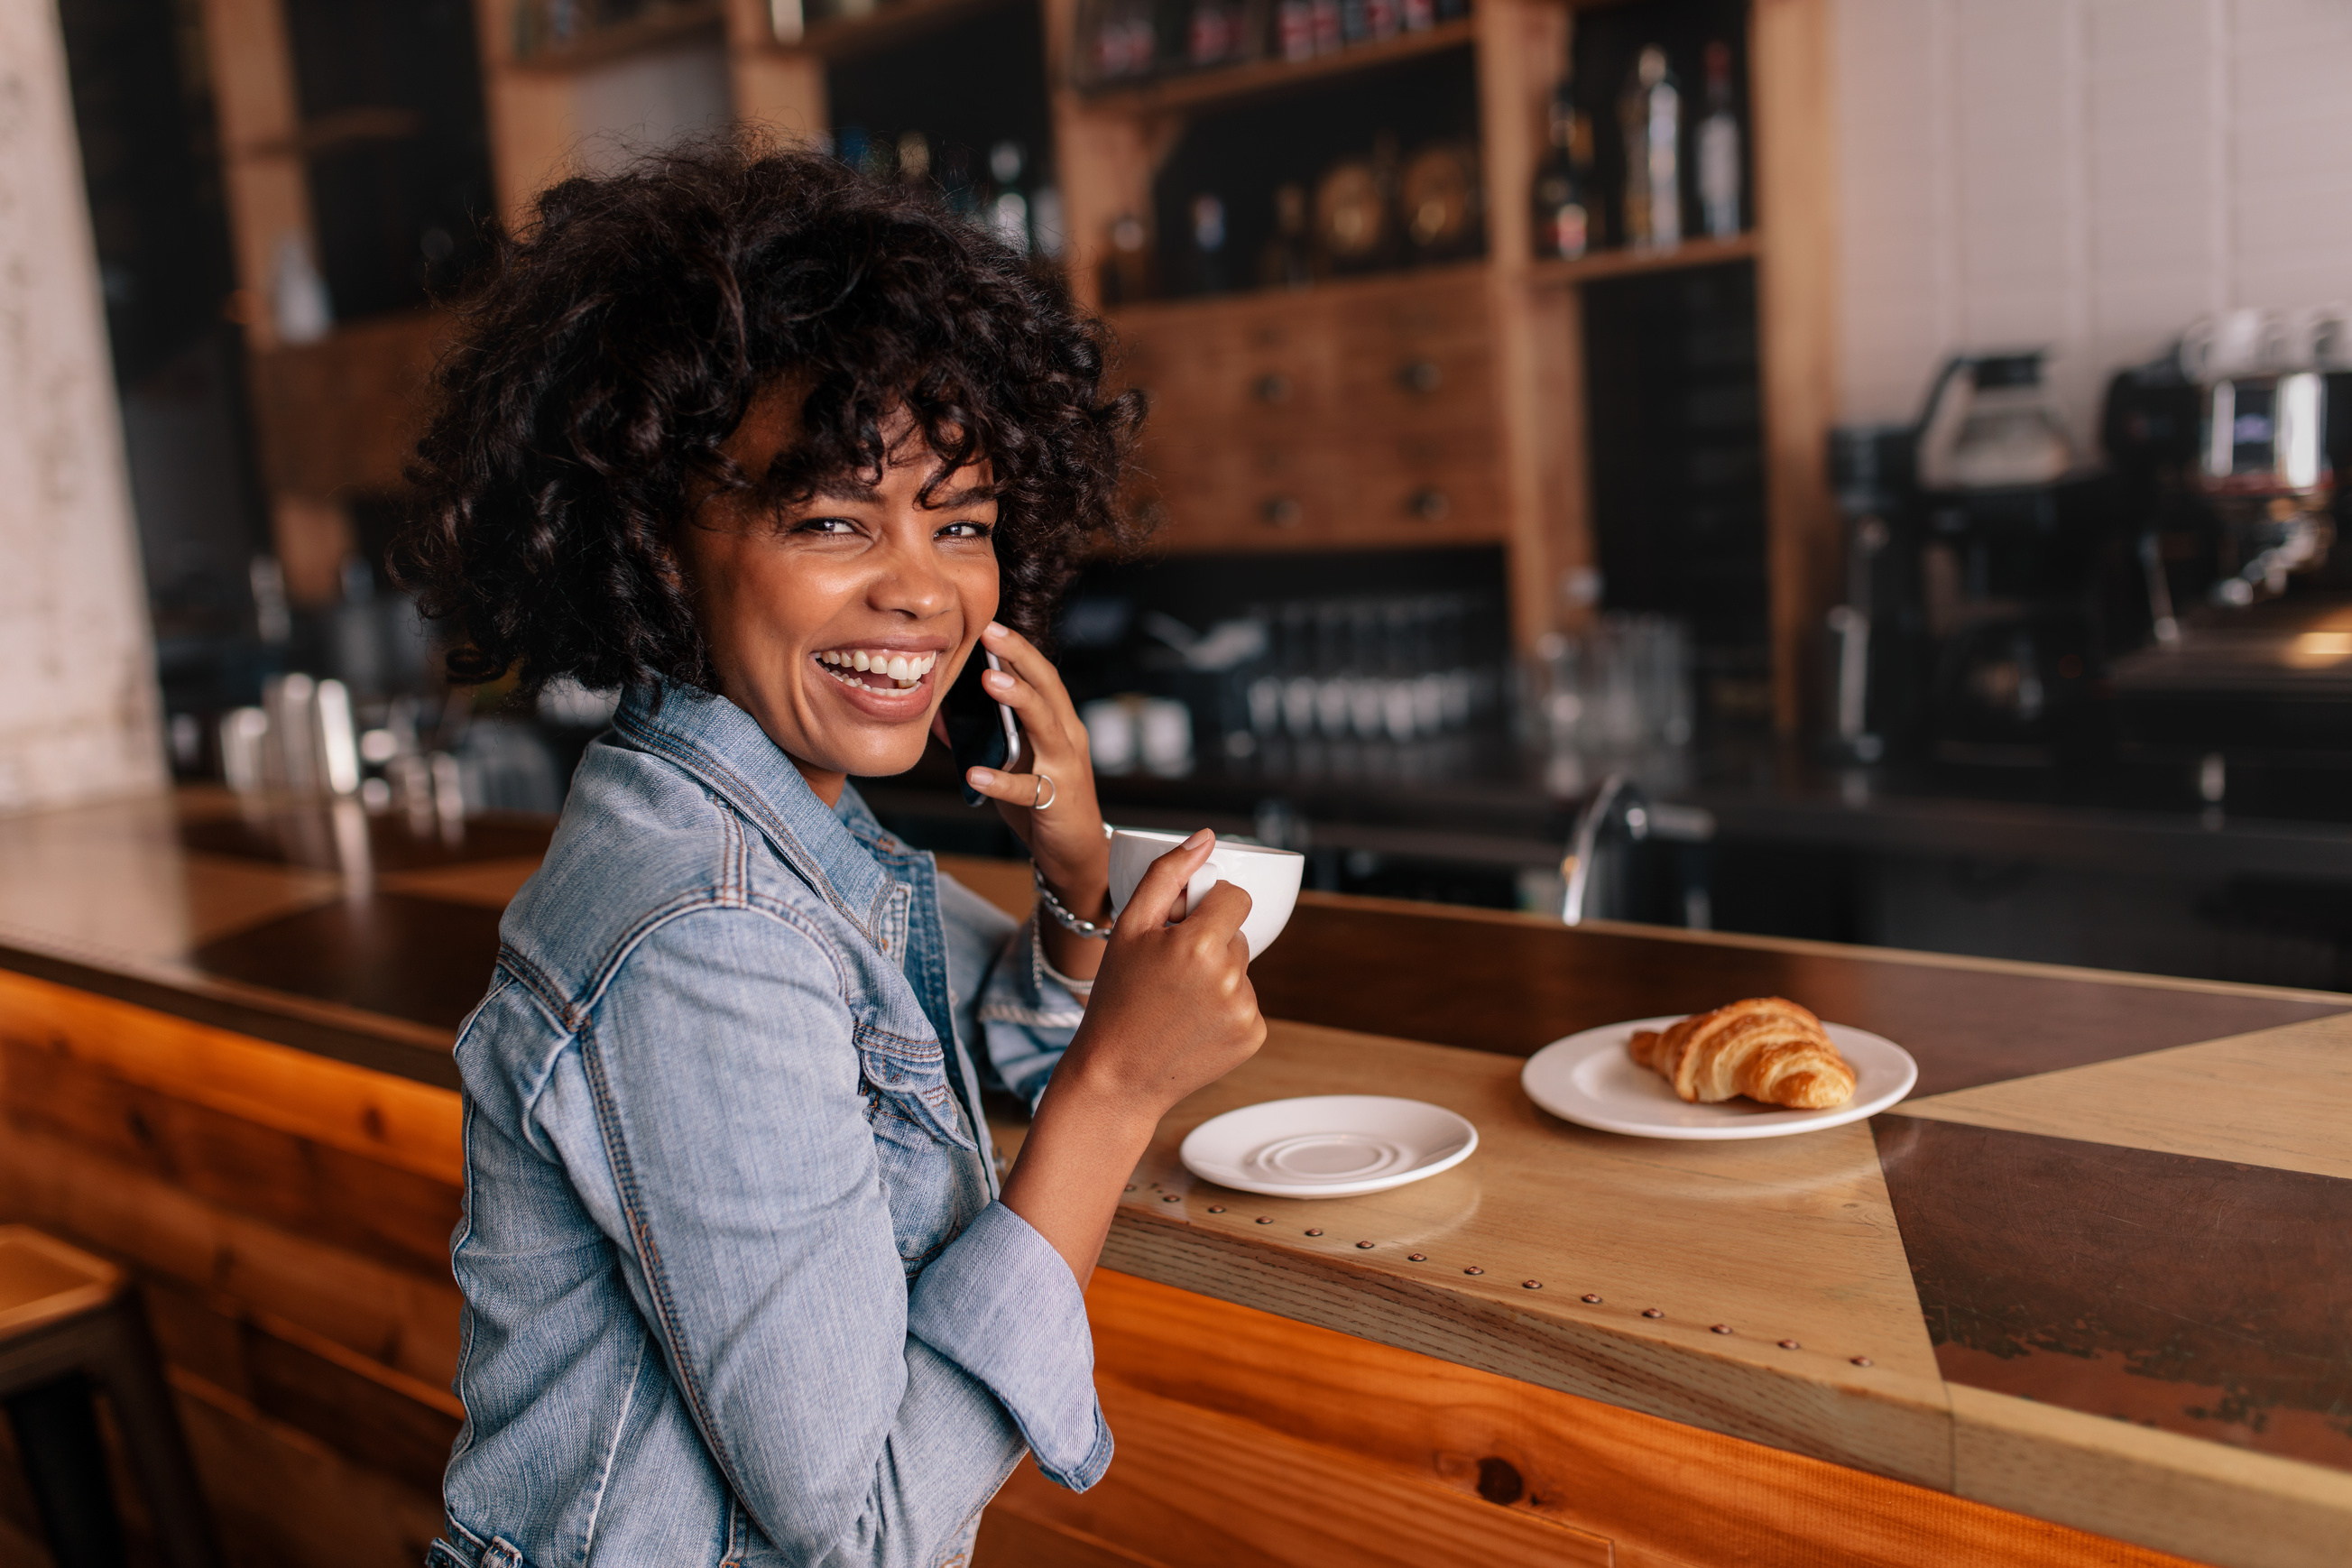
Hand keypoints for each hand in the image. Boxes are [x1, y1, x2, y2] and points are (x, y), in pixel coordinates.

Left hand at [952, 620, 1108, 922]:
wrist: (1077, 855)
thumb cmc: (1043, 803)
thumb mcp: (1014, 764)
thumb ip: (986, 738)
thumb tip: (939, 714)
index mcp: (1060, 724)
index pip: (1042, 676)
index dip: (1019, 649)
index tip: (990, 623)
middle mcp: (1068, 739)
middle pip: (1048, 688)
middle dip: (1019, 656)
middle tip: (990, 632)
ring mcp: (1065, 769)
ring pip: (1045, 725)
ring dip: (1017, 700)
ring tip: (987, 680)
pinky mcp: (1056, 802)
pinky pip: (1026, 788)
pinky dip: (999, 780)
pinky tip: (974, 773)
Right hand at [998, 829, 1265, 1286]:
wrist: (1116, 1075)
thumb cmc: (1115, 998)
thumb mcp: (1128, 928)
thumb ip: (1168, 875)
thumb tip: (1207, 837)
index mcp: (1201, 944)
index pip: (1236, 897)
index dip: (1210, 907)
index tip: (1185, 926)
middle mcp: (1231, 977)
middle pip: (1238, 935)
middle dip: (1210, 944)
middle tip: (1169, 972)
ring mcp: (1245, 1010)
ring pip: (1242, 971)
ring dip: (1218, 977)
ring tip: (1176, 1002)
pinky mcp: (1252, 1036)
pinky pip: (1247, 1004)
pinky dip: (1225, 1010)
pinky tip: (1191, 1025)